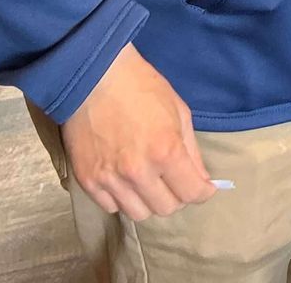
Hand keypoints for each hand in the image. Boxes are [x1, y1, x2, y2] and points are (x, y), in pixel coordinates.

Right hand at [61, 43, 214, 220]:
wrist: (94, 77)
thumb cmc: (141, 87)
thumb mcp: (179, 112)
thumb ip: (192, 151)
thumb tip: (202, 181)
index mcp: (165, 151)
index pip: (192, 193)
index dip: (202, 192)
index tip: (202, 187)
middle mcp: (138, 172)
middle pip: (166, 209)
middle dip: (177, 196)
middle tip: (174, 180)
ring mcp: (110, 179)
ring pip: (138, 213)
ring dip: (149, 200)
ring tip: (148, 181)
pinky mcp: (87, 180)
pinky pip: (111, 207)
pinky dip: (122, 199)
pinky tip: (125, 180)